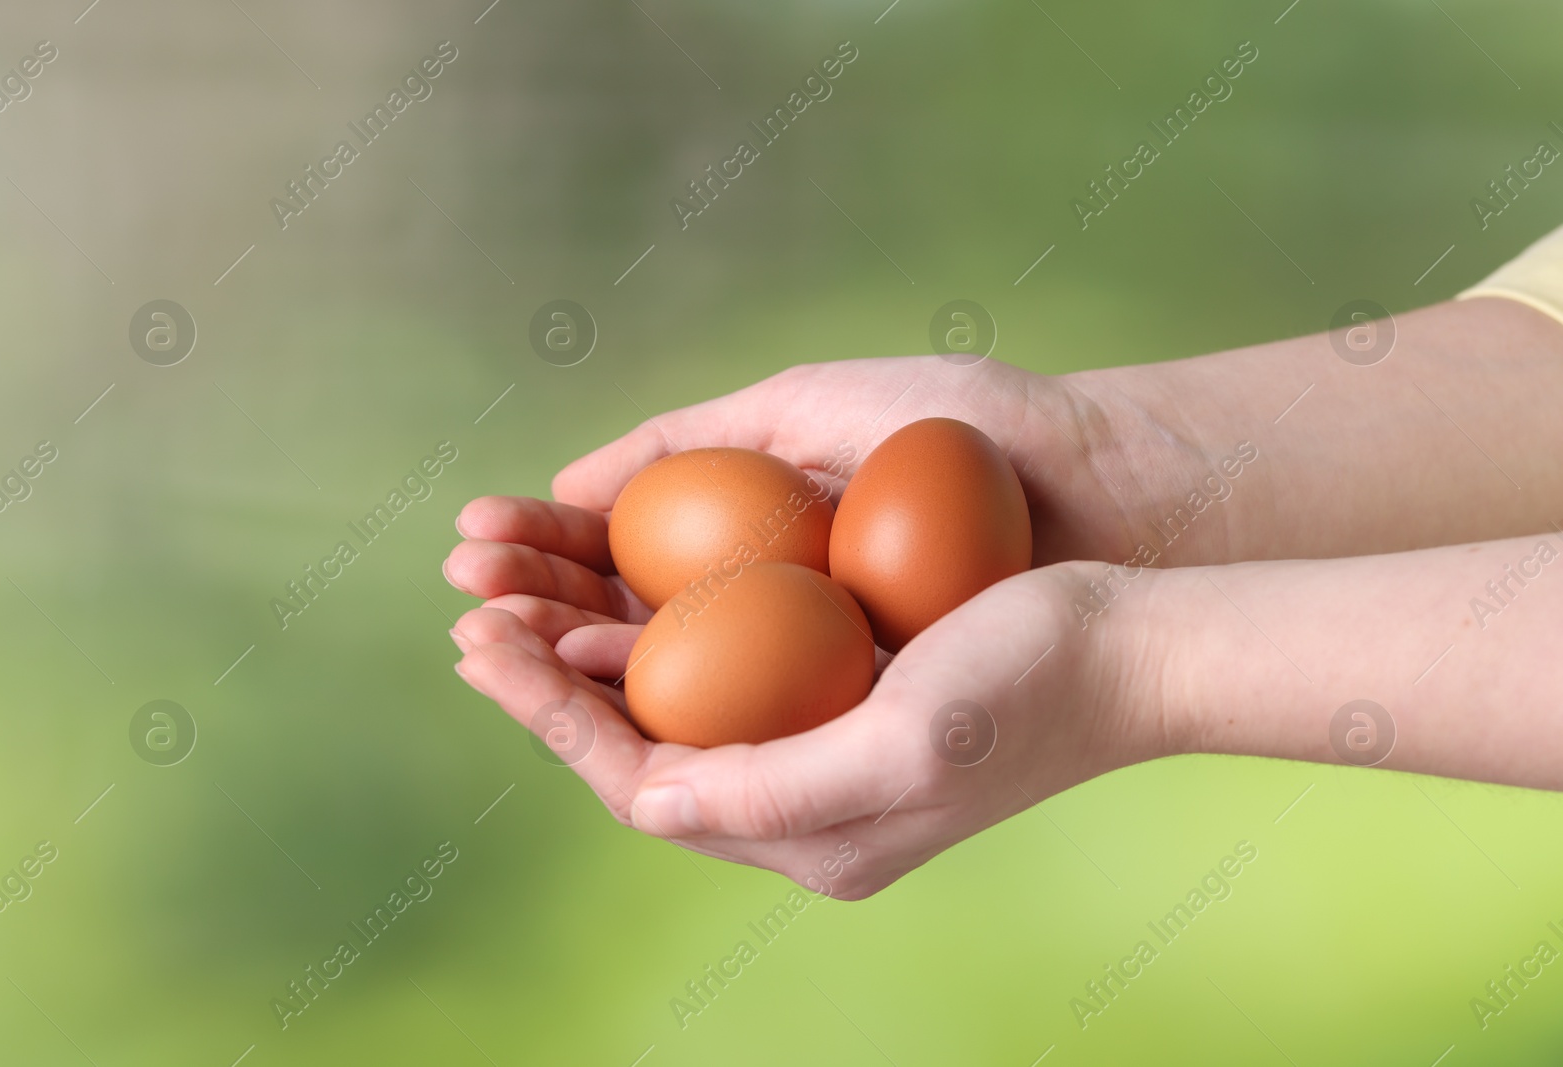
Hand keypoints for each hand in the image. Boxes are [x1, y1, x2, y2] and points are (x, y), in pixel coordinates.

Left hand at [448, 560, 1166, 896]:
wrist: (1132, 649)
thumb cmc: (1030, 683)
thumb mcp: (903, 740)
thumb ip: (771, 786)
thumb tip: (642, 799)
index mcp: (807, 837)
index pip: (639, 778)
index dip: (549, 713)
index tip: (481, 639)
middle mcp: (802, 811)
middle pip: (639, 749)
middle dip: (548, 686)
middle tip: (471, 613)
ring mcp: (820, 761)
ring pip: (672, 715)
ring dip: (591, 660)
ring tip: (517, 603)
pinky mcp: (840, 712)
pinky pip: (721, 685)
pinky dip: (655, 643)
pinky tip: (619, 600)